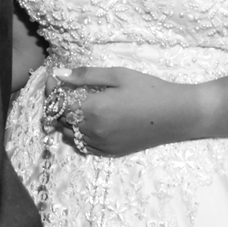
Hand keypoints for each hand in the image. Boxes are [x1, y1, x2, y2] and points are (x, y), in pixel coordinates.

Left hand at [47, 66, 191, 156]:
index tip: (54, 77)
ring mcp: (101, 144)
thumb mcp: (118, 75)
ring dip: (65, 119)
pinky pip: (83, 146)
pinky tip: (87, 121)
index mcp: (92, 109)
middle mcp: (92, 131)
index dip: (51, 89)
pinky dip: (78, 134)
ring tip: (74, 104)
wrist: (176, 115)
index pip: (57, 102)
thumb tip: (60, 74)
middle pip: (60, 120)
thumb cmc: (149, 90)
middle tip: (64, 88)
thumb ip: (86, 75)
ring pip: (69, 134)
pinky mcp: (110, 152)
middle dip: (56, 104)